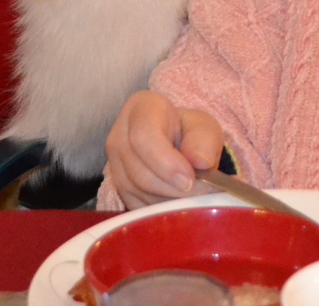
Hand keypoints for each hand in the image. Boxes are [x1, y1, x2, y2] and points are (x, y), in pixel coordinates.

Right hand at [105, 90, 225, 208]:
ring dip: (169, 201)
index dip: (166, 163)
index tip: (190, 179)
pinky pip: (137, 206)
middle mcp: (118, 136)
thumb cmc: (188, 132)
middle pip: (139, 172)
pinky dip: (160, 210)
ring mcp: (114, 164)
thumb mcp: (204, 127)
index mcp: (139, 109)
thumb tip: (200, 162)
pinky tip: (179, 203)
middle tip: (202, 193)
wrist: (176, 145)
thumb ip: (205, 140)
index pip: (143, 137)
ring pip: (137, 193)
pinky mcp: (118, 188)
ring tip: (195, 197)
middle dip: (173, 189)